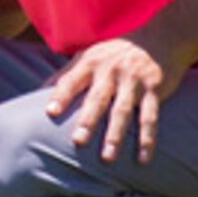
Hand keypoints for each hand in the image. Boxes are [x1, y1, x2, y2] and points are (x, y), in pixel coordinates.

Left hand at [44, 37, 183, 164]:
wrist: (159, 38)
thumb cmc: (114, 54)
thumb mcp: (90, 56)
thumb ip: (67, 74)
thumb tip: (39, 92)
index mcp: (91, 62)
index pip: (72, 80)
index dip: (61, 95)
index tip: (49, 113)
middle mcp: (111, 70)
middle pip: (98, 98)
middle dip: (88, 120)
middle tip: (78, 142)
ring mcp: (134, 80)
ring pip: (123, 111)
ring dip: (116, 135)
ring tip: (108, 158)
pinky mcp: (155, 90)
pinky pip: (150, 118)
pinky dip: (147, 139)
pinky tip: (143, 159)